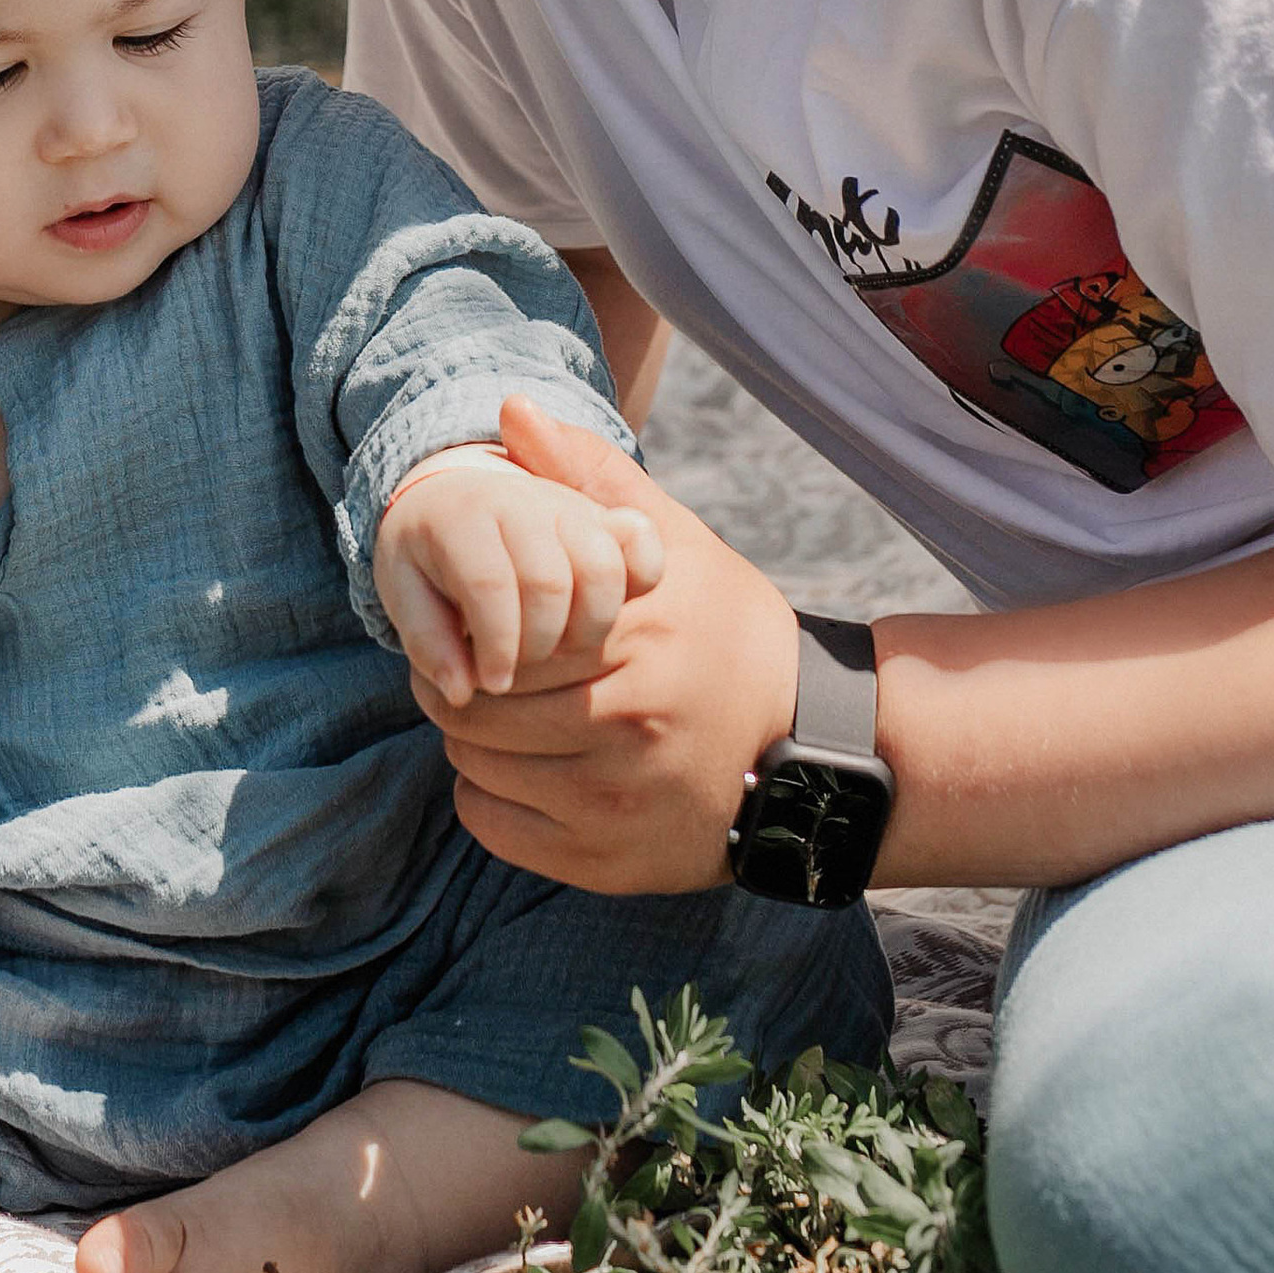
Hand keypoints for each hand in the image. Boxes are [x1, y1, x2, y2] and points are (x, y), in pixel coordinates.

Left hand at [412, 400, 800, 896]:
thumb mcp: (673, 546)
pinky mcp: (606, 864)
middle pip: (473, 710)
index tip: (478, 622)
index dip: (469, 628)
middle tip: (475, 672)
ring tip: (504, 716)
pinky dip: (489, 799)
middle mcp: (623, 727)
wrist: (813, 749)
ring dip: (473, 742)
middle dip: (460, 687)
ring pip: (476, 769)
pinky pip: (496, 829)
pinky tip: (524, 769)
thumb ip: (587, 477)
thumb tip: (509, 408)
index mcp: (630, 643)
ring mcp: (614, 805)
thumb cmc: (728, 632)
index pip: (492, 639)